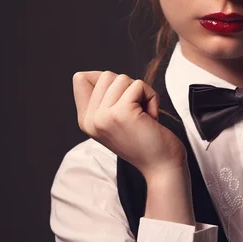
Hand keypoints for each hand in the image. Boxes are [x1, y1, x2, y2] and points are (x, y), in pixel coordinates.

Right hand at [72, 71, 186, 179]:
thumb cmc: (146, 140)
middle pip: (106, 76)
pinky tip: (151, 117)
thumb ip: (104, 99)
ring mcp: (104, 116)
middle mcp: (90, 120)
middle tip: (137, 114)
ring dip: (141, 94)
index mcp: (85, 121)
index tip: (123, 105)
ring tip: (144, 116)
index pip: (80, 78)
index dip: (106, 82)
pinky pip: (138, 85)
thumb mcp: (116, 120)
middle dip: (128, 89)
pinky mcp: (122, 112)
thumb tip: (101, 74)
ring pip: (122, 78)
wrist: (162, 167)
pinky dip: (151, 97)